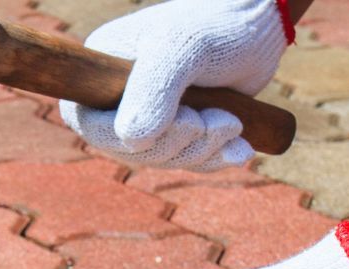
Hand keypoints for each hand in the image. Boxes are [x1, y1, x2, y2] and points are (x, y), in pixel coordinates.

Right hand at [61, 0, 289, 170]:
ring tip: (234, 123)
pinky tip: (240, 147)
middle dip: (180, 144)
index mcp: (101, 70)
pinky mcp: (175, 129)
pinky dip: (214, 157)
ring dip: (202, 150)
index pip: (91, 124)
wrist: (257, 27)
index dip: (133, 137)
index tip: (188, 118)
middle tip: (222, 121)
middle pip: (129, 149)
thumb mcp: (183, 47)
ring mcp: (146, 114)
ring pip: (160, 157)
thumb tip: (131, 139)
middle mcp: (116, 96)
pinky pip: (184, 160)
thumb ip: (153, 90)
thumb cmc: (215, 26)